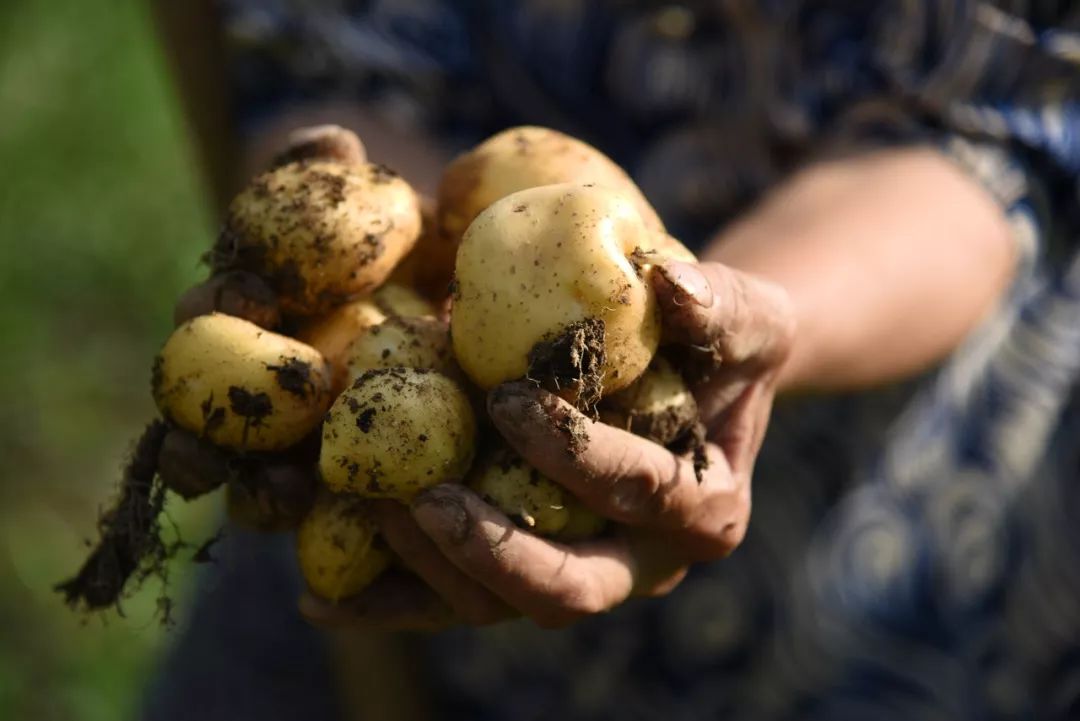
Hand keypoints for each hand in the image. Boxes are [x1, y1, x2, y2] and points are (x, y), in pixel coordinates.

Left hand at [300, 259, 794, 629]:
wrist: (688, 381)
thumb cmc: (718, 344)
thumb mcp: (746, 315)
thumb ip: (725, 304)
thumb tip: (674, 288)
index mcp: (703, 510)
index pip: (641, 494)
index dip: (576, 458)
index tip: (505, 396)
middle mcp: (643, 561)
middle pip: (570, 589)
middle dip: (496, 553)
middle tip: (424, 498)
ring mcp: (579, 571)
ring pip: (502, 607)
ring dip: (433, 569)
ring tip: (368, 507)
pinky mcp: (523, 569)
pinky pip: (454, 603)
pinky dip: (392, 603)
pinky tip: (321, 597)